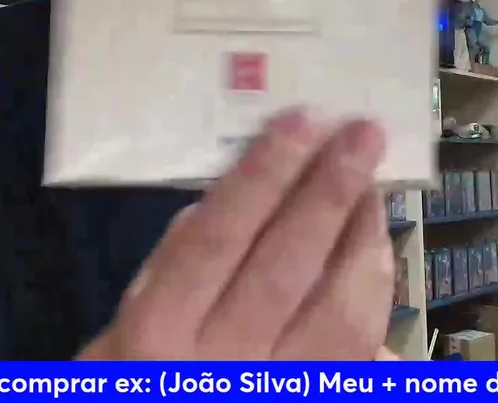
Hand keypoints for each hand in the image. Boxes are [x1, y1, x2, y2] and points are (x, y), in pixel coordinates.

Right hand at [79, 109, 393, 359]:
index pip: (215, 238)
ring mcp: (277, 390)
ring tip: (371, 182)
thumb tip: (245, 185)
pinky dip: (372, 286)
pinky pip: (361, 344)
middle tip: (362, 133)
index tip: (300, 121)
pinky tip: (371, 245)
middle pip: (284, 267)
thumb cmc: (143, 373)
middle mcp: (220, 364)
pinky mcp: (320, 397)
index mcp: (157, 330)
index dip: (262, 177)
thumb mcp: (125, 320)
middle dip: (328, 193)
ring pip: (337, 310)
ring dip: (361, 236)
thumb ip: (178, 260)